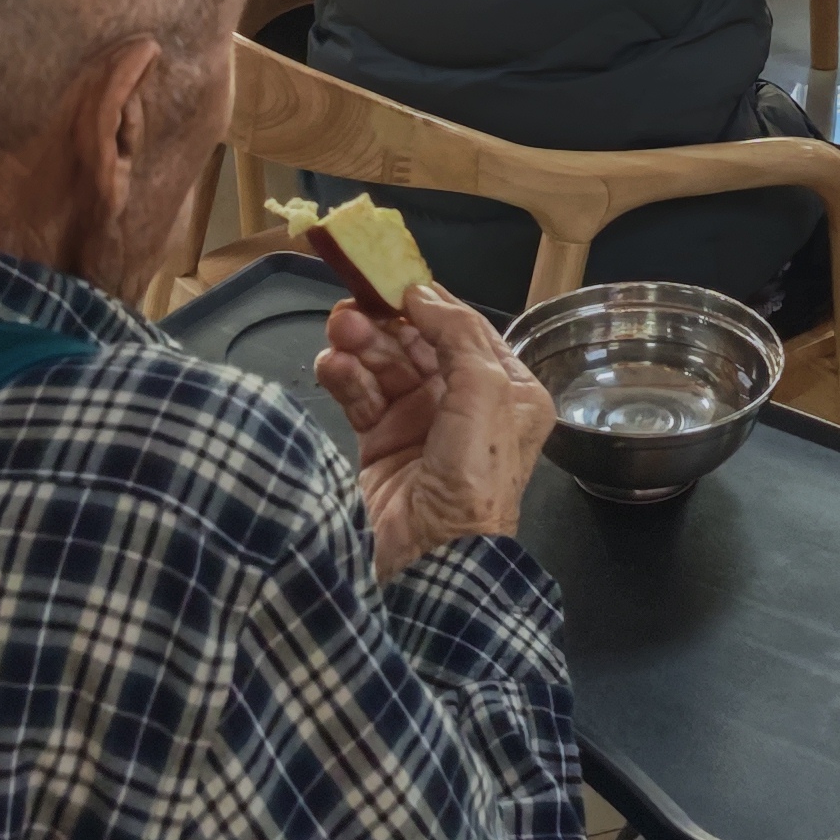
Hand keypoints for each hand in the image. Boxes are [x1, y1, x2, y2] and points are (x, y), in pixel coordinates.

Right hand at [317, 284, 555, 579]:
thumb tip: (423, 296)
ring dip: (362, 346)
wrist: (433, 559)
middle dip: (387, 324)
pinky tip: (331, 365)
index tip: (395, 281)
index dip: (431, 304)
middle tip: (353, 307)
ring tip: (338, 332)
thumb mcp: (484, 392)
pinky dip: (345, 378)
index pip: (466, 330)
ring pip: (386, 368)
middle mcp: (467, 404)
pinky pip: (362, 398)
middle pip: (420, 346)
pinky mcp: (383, 444)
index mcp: (508, 391)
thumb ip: (457, 336)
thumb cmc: (474, 476)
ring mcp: (422, 425)